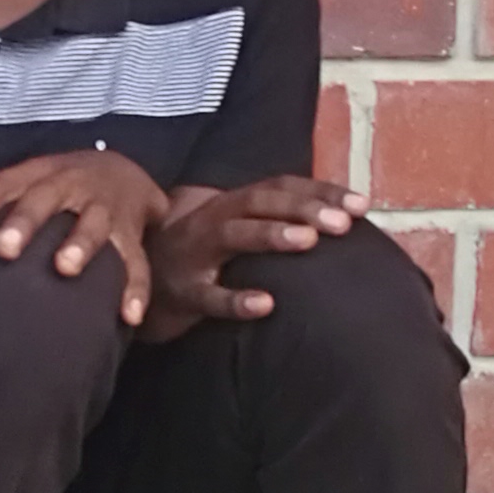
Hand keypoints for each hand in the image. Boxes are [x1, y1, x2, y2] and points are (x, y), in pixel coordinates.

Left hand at [0, 150, 166, 330]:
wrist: (122, 171)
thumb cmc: (57, 186)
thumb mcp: (20, 186)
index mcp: (33, 175)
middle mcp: (67, 185)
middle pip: (43, 199)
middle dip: (24, 222)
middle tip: (4, 249)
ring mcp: (102, 207)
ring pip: (93, 223)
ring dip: (80, 244)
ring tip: (66, 268)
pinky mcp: (131, 232)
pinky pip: (137, 262)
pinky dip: (135, 288)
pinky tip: (128, 315)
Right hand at [140, 178, 359, 336]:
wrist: (130, 283)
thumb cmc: (197, 257)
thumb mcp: (231, 231)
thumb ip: (272, 222)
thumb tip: (340, 223)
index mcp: (231, 203)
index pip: (281, 187)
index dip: (322, 192)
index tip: (363, 205)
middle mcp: (214, 219)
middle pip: (261, 203)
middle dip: (304, 209)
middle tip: (344, 223)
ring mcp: (195, 255)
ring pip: (235, 236)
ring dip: (272, 235)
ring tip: (309, 241)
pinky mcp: (182, 292)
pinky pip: (210, 297)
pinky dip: (237, 300)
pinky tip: (267, 305)